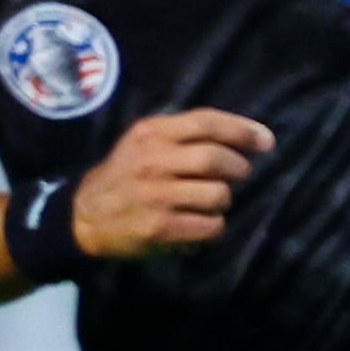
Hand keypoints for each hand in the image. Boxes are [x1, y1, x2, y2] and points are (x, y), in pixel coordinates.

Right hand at [73, 109, 272, 258]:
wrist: (84, 215)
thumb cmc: (127, 174)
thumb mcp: (145, 142)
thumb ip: (186, 134)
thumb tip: (248, 135)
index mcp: (151, 133)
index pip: (206, 123)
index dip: (242, 131)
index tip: (266, 141)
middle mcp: (152, 161)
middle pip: (216, 159)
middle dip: (239, 167)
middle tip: (240, 174)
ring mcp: (155, 196)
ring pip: (218, 194)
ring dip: (224, 199)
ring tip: (211, 201)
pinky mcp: (159, 227)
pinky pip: (211, 225)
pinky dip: (214, 225)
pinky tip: (199, 221)